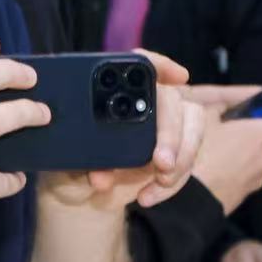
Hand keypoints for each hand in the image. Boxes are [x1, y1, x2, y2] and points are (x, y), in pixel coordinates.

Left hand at [39, 50, 204, 212]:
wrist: (79, 190)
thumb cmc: (70, 166)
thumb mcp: (69, 165)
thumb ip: (83, 166)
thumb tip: (100, 176)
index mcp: (114, 92)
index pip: (142, 65)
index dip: (162, 65)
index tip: (180, 76)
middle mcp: (145, 102)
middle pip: (172, 102)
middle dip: (171, 133)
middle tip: (161, 162)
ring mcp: (164, 124)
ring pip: (192, 127)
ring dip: (183, 156)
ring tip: (161, 180)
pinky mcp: (175, 149)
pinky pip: (188, 159)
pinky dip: (175, 181)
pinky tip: (148, 196)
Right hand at [190, 96, 261, 215]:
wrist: (186, 198)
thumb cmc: (195, 153)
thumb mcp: (200, 118)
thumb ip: (219, 109)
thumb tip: (225, 106)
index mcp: (257, 135)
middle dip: (247, 143)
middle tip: (221, 140)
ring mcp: (255, 181)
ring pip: (252, 165)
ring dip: (238, 161)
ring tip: (211, 160)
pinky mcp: (243, 197)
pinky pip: (241, 181)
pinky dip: (229, 177)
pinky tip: (208, 175)